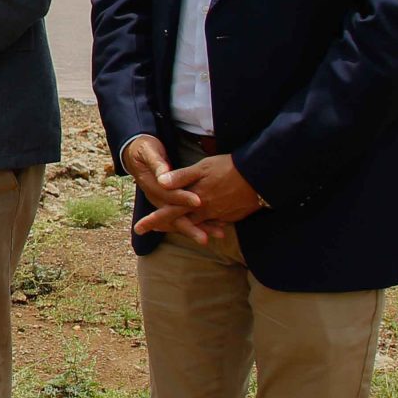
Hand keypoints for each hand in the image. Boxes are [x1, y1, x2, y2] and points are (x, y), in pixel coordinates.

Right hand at [123, 134, 214, 243]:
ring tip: (219, 234)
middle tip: (205, 238)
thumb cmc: (145, 150)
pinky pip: (186, 216)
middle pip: (175, 216)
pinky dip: (201, 222)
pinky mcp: (172, 203)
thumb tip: (162, 177)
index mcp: (151, 186)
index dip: (182, 198)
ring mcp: (165, 202)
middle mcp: (157, 198)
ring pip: (182, 219)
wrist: (138, 154)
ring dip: (200, 228)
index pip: (168, 195)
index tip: (198, 201)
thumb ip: (156, 163)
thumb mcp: (148, 152)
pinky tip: (218, 225)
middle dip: (191, 227)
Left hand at [131, 143, 263, 241]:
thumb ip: (181, 177)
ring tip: (175, 229)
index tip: (138, 229)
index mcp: (194, 200)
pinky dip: (207, 226)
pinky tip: (204, 225)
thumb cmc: (228, 168)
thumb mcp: (202, 168)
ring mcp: (219, 216)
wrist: (259, 176)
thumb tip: (160, 182)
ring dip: (187, 229)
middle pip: (182, 222)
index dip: (153, 220)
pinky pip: (215, 224)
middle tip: (148, 230)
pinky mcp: (231, 217)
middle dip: (165, 226)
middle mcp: (205, 211)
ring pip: (199, 226)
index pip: (169, 212)